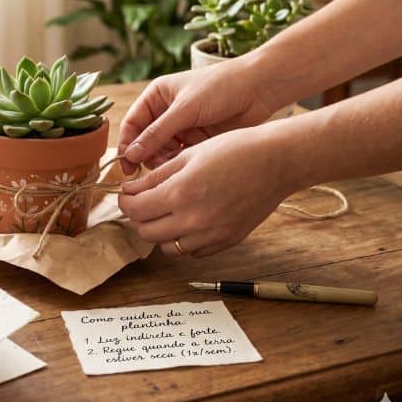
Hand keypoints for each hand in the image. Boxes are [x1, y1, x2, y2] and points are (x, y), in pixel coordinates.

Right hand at [118, 57, 273, 173]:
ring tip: (174, 166)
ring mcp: (182, 127)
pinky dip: (180, 163)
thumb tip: (130, 154)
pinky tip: (186, 166)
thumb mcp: (185, 109)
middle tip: (154, 170)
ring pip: (162, 152)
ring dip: (164, 161)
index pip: (132, 123)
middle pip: (145, 141)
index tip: (126, 165)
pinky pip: (180, 156)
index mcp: (157, 96)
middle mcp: (166, 112)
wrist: (260, 88)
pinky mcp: (197, 139)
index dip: (127, 143)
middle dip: (148, 155)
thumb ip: (157, 133)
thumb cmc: (221, 87)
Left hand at [118, 125, 298, 256]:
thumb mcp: (188, 156)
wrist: (276, 162)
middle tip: (145, 202)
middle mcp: (192, 220)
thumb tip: (129, 190)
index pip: (135, 211)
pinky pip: (192, 251)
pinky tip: (191, 219)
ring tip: (168, 211)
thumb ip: (155, 177)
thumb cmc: (233, 150)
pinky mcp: (226, 242)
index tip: (128, 195)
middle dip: (140, 217)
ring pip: (167, 247)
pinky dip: (185, 240)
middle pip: (146, 233)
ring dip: (161, 232)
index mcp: (179, 194)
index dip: (125, 202)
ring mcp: (210, 235)